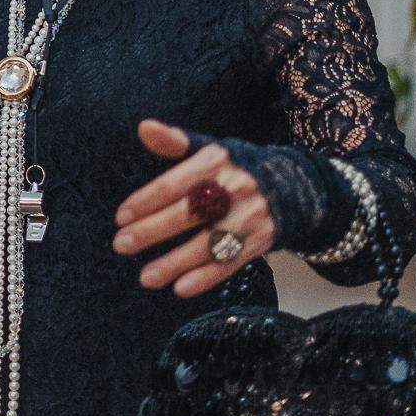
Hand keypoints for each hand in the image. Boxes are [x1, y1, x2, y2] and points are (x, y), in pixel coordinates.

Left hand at [112, 120, 275, 298]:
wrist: (294, 186)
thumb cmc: (236, 168)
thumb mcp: (209, 148)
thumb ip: (174, 141)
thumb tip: (144, 128)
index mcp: (216, 160)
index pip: (175, 183)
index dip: (146, 200)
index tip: (121, 217)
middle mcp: (234, 188)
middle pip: (188, 213)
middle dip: (151, 231)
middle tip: (121, 244)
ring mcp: (249, 216)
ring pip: (207, 243)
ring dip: (175, 263)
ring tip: (145, 277)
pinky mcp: (260, 241)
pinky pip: (230, 262)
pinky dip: (206, 278)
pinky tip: (181, 287)